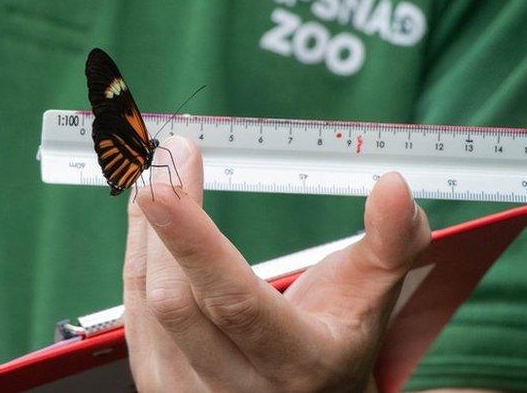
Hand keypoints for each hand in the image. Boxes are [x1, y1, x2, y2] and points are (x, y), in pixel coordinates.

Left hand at [123, 136, 430, 391]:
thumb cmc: (338, 343)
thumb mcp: (373, 298)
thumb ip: (392, 241)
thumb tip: (394, 186)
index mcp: (297, 363)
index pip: (233, 301)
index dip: (192, 240)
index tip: (163, 183)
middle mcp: (235, 388)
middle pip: (175, 300)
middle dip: (162, 219)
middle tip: (166, 157)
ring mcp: (186, 392)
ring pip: (145, 298)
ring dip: (146, 227)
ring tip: (159, 175)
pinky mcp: (155, 383)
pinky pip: (132, 306)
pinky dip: (138, 251)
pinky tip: (148, 215)